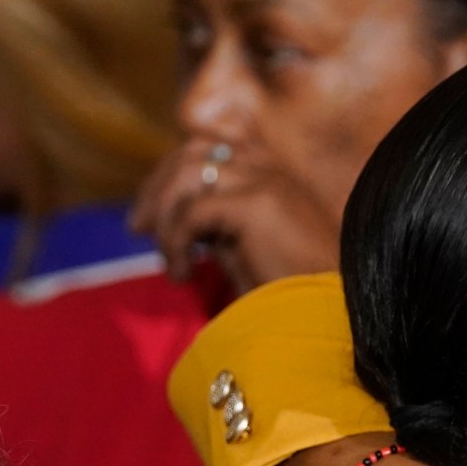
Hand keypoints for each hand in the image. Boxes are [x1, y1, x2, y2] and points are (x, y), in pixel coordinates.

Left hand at [131, 129, 342, 290]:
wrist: (330, 316)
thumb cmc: (289, 292)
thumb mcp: (243, 246)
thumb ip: (215, 222)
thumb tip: (173, 216)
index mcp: (269, 170)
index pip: (206, 149)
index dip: (169, 175)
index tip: (149, 217)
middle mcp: (269, 166)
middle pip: (192, 152)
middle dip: (156, 188)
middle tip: (137, 227)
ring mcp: (266, 179)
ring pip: (188, 173)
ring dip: (164, 215)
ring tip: (167, 258)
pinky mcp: (258, 203)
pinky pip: (194, 212)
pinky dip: (174, 243)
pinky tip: (182, 275)